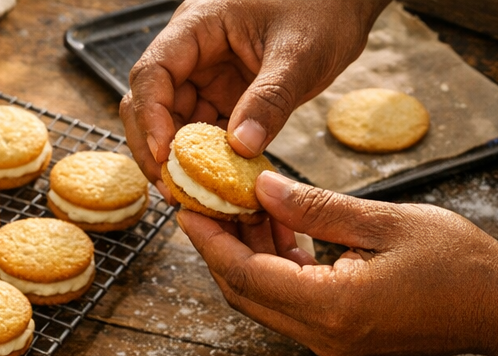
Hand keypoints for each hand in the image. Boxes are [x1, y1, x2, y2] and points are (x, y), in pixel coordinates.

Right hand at [122, 0, 386, 185]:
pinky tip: (214, 184)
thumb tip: (241, 147)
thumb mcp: (301, 53)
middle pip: (150, 103)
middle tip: (172, 188)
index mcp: (198, 26)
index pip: (153, 73)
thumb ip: (271, 99)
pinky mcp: (224, 97)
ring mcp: (206, 77)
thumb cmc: (324, 8)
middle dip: (155, 147)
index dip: (150, 116)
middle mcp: (193, 53)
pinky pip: (204, 132)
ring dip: (179, 159)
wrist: (347, 3)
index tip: (163, 155)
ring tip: (191, 194)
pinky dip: (206, 159)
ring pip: (173, 123)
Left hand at [178, 172, 497, 355]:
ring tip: (249, 206)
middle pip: (244, 294)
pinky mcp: (340, 340)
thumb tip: (262, 188)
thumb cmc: (459, 265)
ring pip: (264, 301)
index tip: (188, 208)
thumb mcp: (384, 222)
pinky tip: (282, 231)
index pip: (245, 275)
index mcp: (331, 307)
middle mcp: (321, 336)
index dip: (211, 241)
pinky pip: (290, 306)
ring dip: (249, 257)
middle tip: (210, 202)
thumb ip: (316, 208)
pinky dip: (276, 271)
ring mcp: (329, 344)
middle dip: (221, 248)